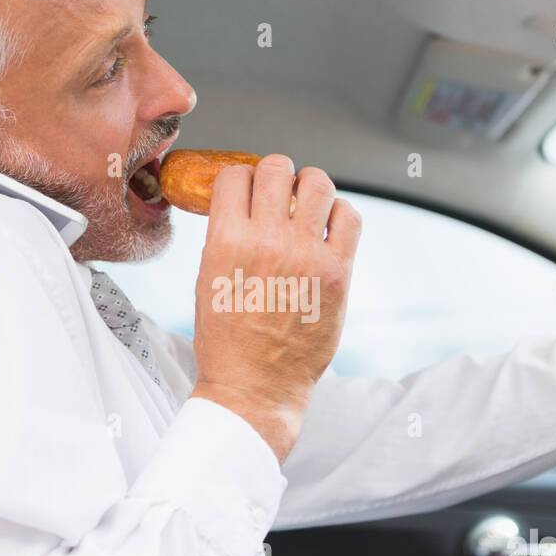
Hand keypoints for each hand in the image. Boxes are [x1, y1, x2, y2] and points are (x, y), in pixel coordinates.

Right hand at [190, 154, 360, 463]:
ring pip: (317, 183)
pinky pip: (349, 217)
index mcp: (227, 241)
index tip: (245, 191)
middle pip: (276, 168)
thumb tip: (241, 205)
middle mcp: (269, 241)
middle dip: (273, 175)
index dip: (239, 179)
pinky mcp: (339, 273)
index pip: (235, 175)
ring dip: (309, 186)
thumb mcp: (206, 280)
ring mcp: (307, 255)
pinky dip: (339, 213)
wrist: (255, 387)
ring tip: (305, 203)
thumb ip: (224, 237)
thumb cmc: (226, 341)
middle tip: (276, 193)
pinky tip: (329, 226)